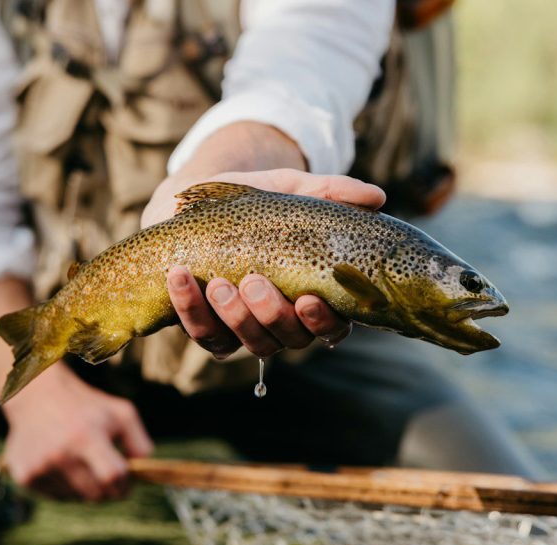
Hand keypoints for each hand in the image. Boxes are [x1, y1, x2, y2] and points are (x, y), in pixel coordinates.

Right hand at [1, 363, 153, 500]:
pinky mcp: (25, 476)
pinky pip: (57, 498)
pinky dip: (65, 487)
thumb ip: (140, 443)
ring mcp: (40, 466)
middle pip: (96, 494)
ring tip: (80, 461)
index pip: (112, 477)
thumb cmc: (86, 406)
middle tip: (106, 474)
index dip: (124, 485)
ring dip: (85, 488)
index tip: (125, 482)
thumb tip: (144, 474)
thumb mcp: (121, 413)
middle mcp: (60, 453)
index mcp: (86, 436)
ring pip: (76, 498)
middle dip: (107, 490)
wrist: (37, 396)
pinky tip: (62, 464)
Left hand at [152, 168, 384, 357]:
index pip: (333, 326)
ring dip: (234, 317)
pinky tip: (180, 278)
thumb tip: (376, 196)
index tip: (308, 299)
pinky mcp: (208, 327)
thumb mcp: (291, 190)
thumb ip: (330, 192)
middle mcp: (283, 321)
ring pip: (247, 342)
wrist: (197, 202)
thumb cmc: (255, 201)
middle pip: (288, 338)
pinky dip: (190, 309)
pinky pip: (203, 333)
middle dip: (271, 314)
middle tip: (253, 281)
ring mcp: (245, 329)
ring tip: (218, 284)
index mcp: (314, 297)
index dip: (323, 322)